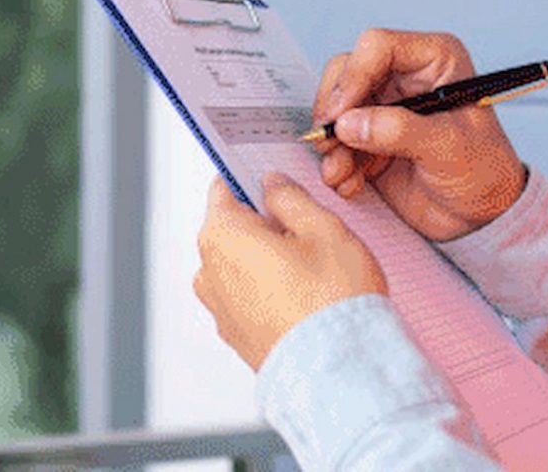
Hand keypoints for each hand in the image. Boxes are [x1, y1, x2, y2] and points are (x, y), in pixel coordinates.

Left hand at [193, 172, 385, 371]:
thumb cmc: (331, 299)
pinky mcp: (236, 336)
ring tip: (311, 266)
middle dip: (264, 222)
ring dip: (267, 258)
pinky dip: (268, 289)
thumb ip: (291, 198)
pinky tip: (304, 294)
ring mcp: (220, 309)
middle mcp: (209, 272)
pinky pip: (247, 296)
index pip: (223, 188)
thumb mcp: (322, 227)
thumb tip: (273, 184)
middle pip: (231, 228)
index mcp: (222, 236)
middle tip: (307, 227)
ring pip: (240, 264)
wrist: (338, 369)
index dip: (249, 177)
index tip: (271, 178)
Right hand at [311, 29, 528, 241]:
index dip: (353, 76)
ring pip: (336, 107)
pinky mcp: (372, 137)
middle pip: (347, 72)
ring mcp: (386, 106)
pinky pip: (337, 140)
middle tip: (328, 143)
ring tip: (339, 174)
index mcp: (435, 60)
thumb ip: (399, 131)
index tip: (339, 115)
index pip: (378, 47)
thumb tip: (349, 123)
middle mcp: (407, 76)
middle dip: (333, 111)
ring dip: (330, 143)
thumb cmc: (484, 171)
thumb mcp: (448, 146)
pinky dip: (336, 162)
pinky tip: (349, 183)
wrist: (481, 215)